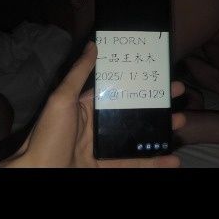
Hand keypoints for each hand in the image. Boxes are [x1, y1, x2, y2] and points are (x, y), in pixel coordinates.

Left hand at [0, 41, 185, 168]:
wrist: (38, 173)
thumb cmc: (46, 136)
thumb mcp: (61, 100)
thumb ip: (78, 74)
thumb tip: (93, 45)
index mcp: (86, 106)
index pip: (117, 90)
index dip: (138, 81)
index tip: (158, 74)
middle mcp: (97, 126)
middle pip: (133, 114)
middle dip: (157, 106)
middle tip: (179, 98)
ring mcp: (103, 148)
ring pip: (138, 139)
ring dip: (160, 132)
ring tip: (180, 123)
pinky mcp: (106, 167)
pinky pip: (134, 165)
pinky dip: (154, 163)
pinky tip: (172, 160)